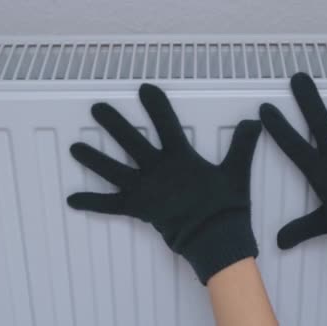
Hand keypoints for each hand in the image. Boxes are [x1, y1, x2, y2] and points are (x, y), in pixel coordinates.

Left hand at [68, 84, 261, 283]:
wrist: (217, 239)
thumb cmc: (226, 206)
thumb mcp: (237, 172)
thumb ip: (242, 145)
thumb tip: (253, 121)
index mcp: (180, 158)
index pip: (166, 124)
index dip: (156, 105)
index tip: (144, 88)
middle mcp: (157, 170)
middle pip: (130, 141)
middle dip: (113, 123)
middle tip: (97, 108)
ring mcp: (145, 190)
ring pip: (113, 170)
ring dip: (93, 158)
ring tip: (74, 147)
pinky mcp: (138, 209)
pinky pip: (111, 205)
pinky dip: (92, 202)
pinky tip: (72, 199)